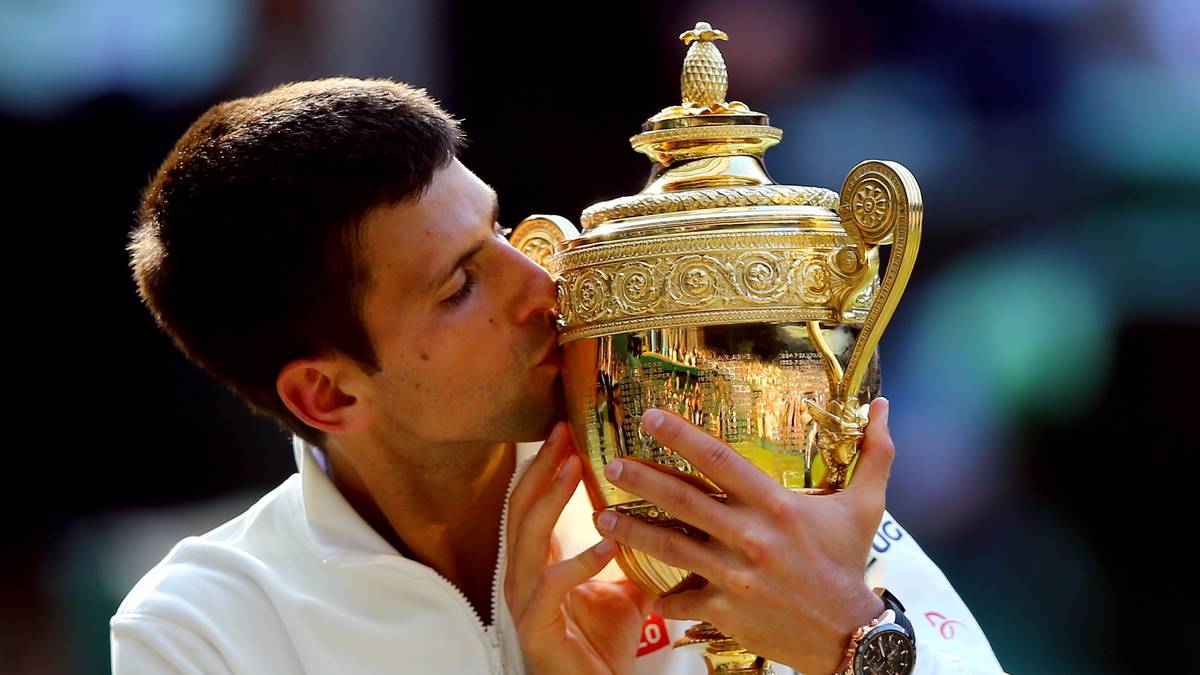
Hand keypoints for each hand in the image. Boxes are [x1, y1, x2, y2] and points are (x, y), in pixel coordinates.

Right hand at [505, 421, 653, 674]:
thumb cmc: (602, 647)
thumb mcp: (626, 591)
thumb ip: (636, 555)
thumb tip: (674, 520)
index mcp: (538, 563)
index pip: (531, 502)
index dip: (545, 465)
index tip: (567, 430)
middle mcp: (523, 576)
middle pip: (520, 509)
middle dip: (542, 468)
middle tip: (564, 433)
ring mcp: (525, 601)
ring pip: (527, 538)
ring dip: (550, 499)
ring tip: (573, 467)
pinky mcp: (537, 628)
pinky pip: (552, 586)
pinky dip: (578, 561)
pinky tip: (606, 543)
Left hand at [595, 397, 896, 673]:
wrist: (849, 636)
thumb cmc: (850, 564)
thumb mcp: (867, 506)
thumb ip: (874, 454)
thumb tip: (885, 404)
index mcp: (776, 505)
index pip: (719, 459)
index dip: (681, 435)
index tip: (649, 416)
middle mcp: (750, 536)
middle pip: (682, 499)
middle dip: (641, 479)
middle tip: (611, 464)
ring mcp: (734, 575)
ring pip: (670, 547)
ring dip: (632, 530)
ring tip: (602, 517)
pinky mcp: (724, 610)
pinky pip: (681, 599)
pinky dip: (663, 596)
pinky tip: (645, 588)